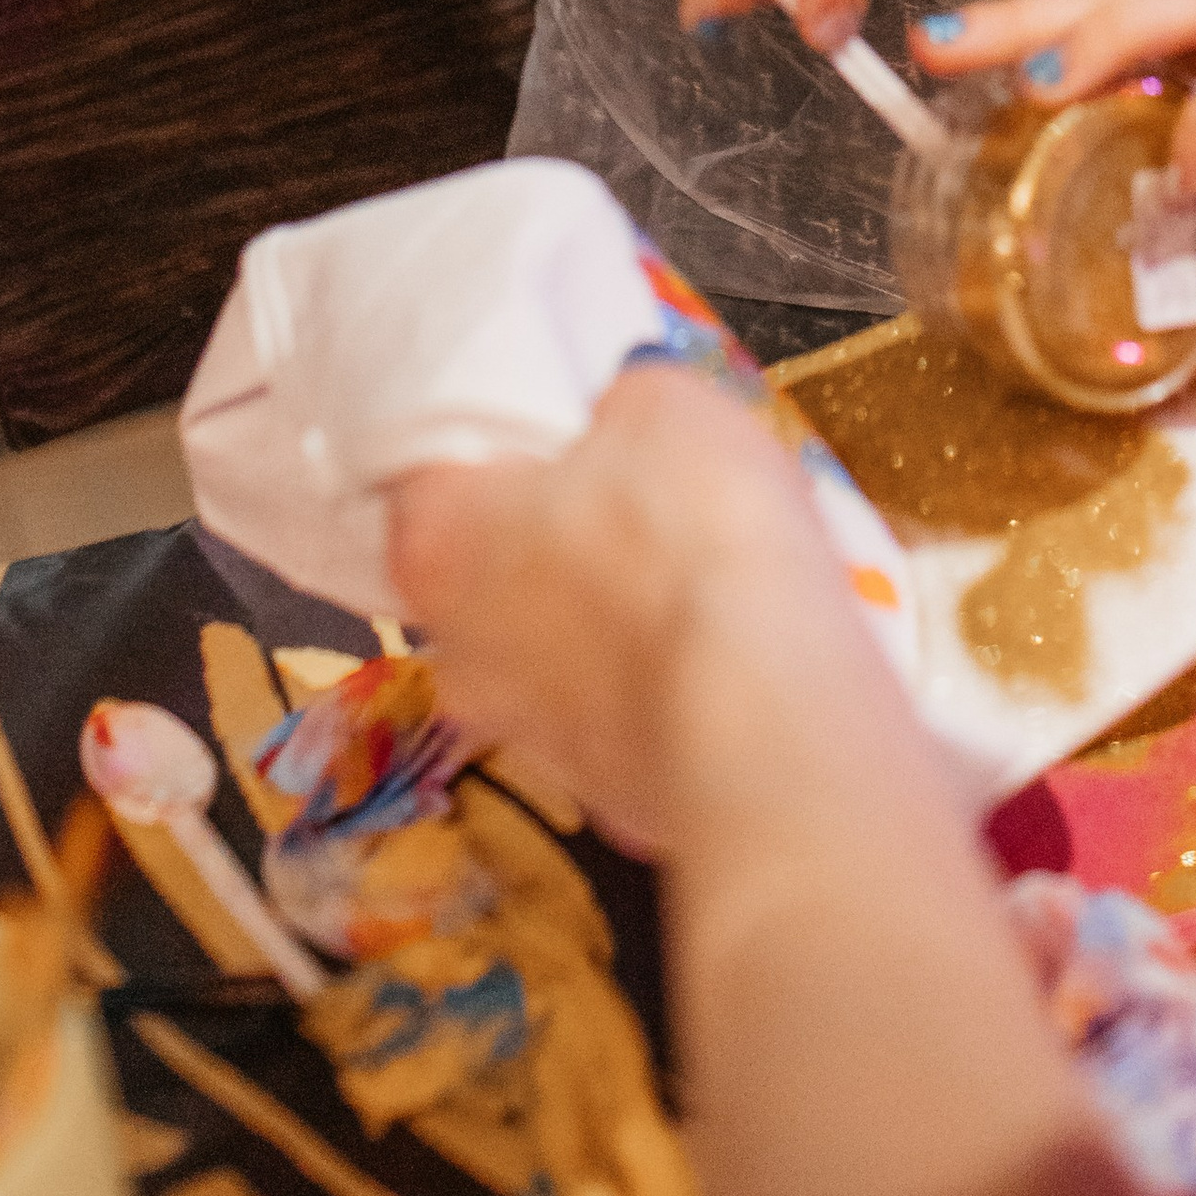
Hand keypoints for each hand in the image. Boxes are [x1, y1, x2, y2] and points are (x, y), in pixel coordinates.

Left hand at [386, 363, 875, 855]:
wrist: (767, 717)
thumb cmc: (690, 537)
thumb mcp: (664, 404)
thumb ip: (619, 409)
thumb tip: (623, 424)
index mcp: (435, 542)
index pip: (429, 475)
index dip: (496, 443)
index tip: (551, 427)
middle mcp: (456, 650)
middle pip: (492, 568)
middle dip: (555, 535)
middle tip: (635, 493)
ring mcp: (527, 735)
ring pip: (560, 647)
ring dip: (613, 614)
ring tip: (698, 572)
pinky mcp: (606, 791)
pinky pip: (629, 706)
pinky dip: (665, 676)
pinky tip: (727, 642)